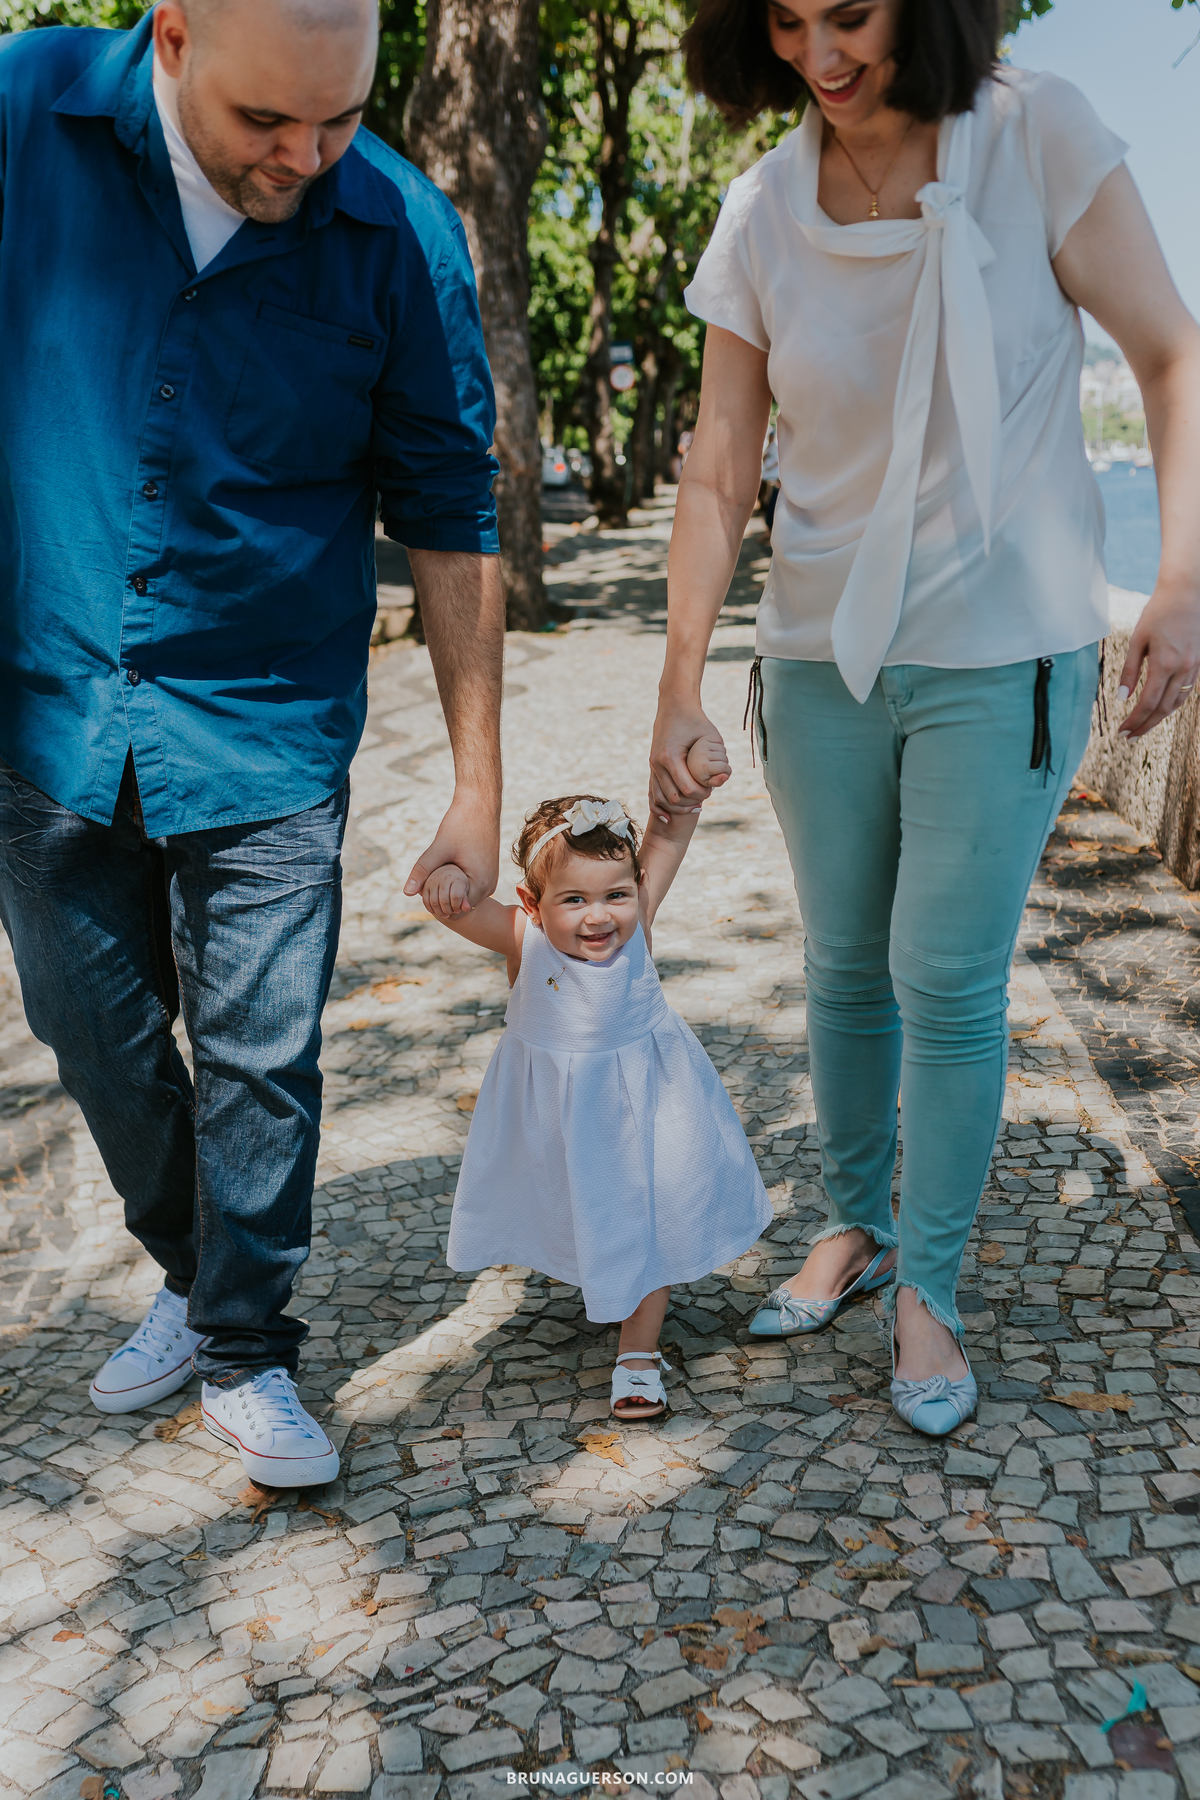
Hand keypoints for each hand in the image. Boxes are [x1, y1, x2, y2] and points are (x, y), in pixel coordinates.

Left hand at [404, 793, 498, 910]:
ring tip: (435, 875)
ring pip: (465, 895)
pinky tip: (445, 870)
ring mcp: (490, 879)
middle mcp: (489, 886)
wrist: (480, 804)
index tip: (425, 892)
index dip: (439, 904)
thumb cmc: (461, 823)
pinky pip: (471, 886)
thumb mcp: (439, 848)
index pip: (456, 909)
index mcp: (480, 884)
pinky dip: (458, 883)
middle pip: (461, 904)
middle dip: (444, 898)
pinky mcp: (488, 872)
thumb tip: (406, 892)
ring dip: (450, 890)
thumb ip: (422, 870)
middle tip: (426, 884)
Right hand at [650, 698, 727, 817]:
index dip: (701, 794)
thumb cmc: (696, 721)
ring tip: (693, 809)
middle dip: (690, 802)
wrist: (674, 706)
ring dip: (676, 808)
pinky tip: (668, 817)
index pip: (687, 788)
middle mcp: (658, 763)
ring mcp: (652, 765)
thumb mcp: (711, 736)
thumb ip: (719, 758)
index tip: (711, 790)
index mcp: (670, 756)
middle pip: (673, 797)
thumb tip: (724, 779)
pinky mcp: (652, 767)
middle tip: (704, 799)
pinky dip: (659, 807)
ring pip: (660, 798)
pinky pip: (652, 793)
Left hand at [1116, 584, 1199, 736]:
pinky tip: (1161, 709)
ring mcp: (1194, 666)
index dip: (1135, 720)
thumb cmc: (1158, 613)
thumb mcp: (1138, 639)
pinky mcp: (1199, 663)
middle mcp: (1182, 669)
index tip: (1122, 732)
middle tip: (1129, 737)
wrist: (1186, 594)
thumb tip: (1122, 697)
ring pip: (1177, 702)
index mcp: (1164, 664)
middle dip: (1146, 725)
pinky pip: (1186, 691)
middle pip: (1163, 708)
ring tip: (1143, 727)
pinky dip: (1173, 704)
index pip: (1148, 702)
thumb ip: (1129, 670)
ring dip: (1160, 718)